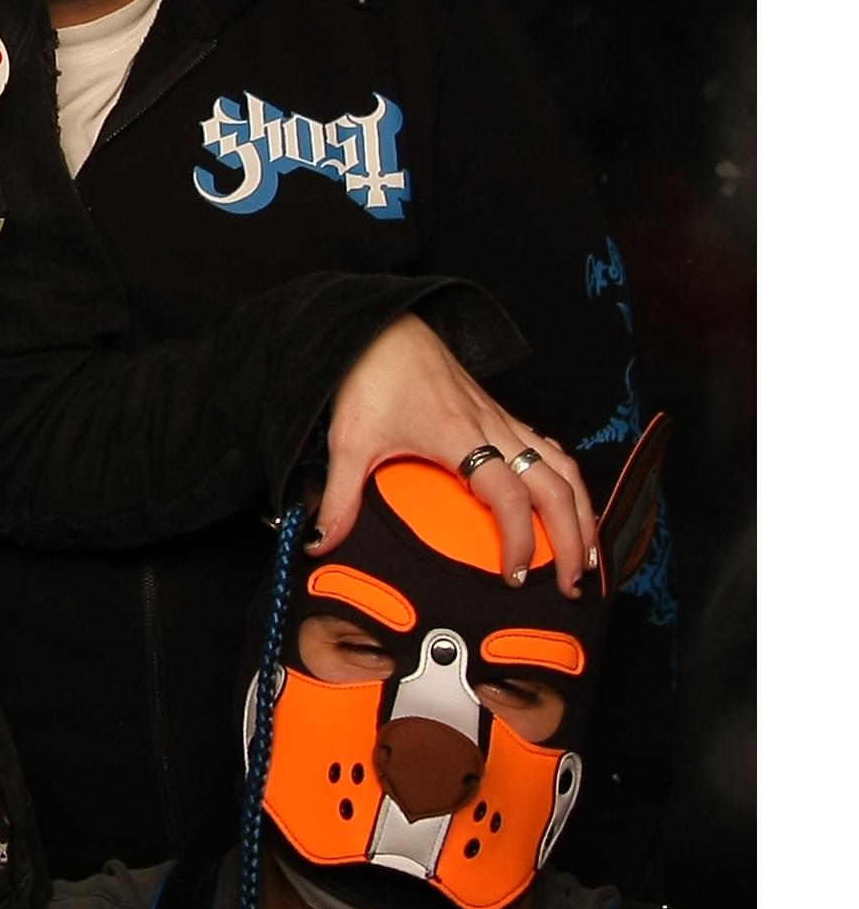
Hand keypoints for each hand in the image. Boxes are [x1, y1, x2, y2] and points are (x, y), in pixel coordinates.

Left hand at [313, 314, 598, 591]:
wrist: (382, 326)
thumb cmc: (371, 377)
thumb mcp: (349, 441)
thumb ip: (340, 498)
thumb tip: (322, 544)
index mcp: (462, 438)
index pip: (509, 497)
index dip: (520, 540)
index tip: (517, 577)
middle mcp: (494, 428)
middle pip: (555, 486)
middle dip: (573, 537)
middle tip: (573, 583)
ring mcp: (503, 419)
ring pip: (562, 466)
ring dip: (582, 510)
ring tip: (586, 553)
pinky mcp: (501, 413)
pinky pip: (550, 448)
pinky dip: (567, 480)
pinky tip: (566, 503)